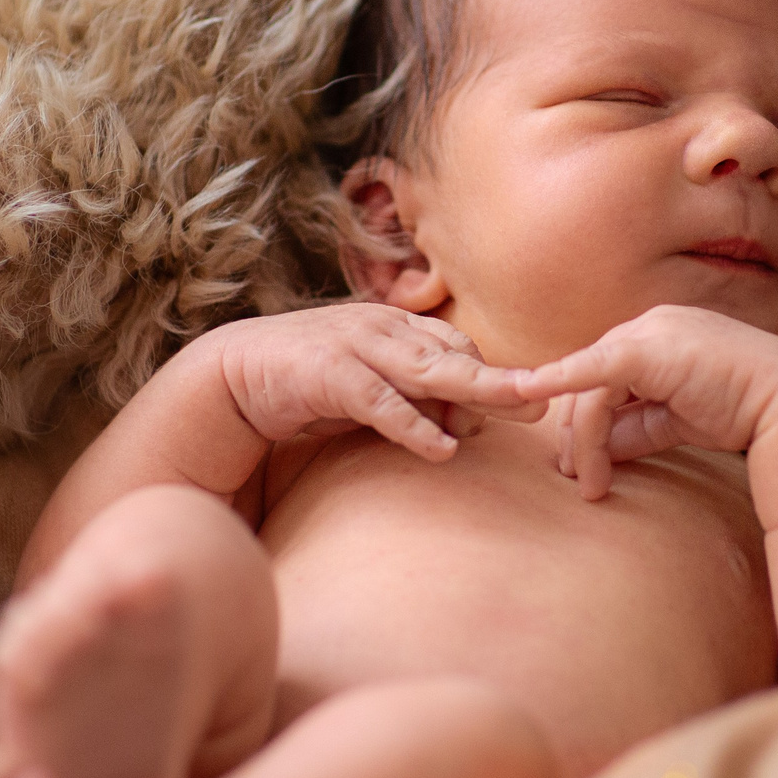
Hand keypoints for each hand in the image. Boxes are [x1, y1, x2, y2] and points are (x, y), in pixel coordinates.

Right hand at [200, 303, 544, 462]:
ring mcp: (355, 347)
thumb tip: (466, 427)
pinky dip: (411, 424)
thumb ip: (416, 400)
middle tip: (546, 399)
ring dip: (475, 391)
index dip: (493, 374)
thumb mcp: (372, 390)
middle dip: (502, 379)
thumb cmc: (311, 384)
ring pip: (427, 369)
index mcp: (396, 329)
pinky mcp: (326, 375)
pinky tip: (441, 448)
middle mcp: (383, 330)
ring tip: (517, 409)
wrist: (232, 376)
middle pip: (456, 354)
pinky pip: (378, 401)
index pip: (458, 347)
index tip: (533, 399)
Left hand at [511, 305, 777, 499]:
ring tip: (592, 483)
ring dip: (585, 442)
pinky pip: (591, 369)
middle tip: (582, 481)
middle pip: (588, 385)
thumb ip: (636, 429)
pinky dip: (558, 379)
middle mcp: (649, 329)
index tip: (578, 464)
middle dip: (579, 438)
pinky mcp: (646, 351)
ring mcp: (647, 335)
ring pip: (591, 392)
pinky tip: (527, 390)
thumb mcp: (676, 422)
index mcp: (658, 340)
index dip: (588, 424)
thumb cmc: (742, 411)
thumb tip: (598, 450)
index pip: (604, 382)